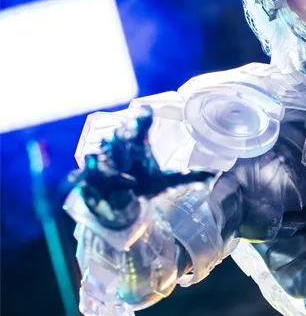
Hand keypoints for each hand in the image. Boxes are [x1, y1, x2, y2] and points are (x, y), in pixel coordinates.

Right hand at [69, 106, 213, 229]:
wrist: (117, 203)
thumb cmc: (140, 186)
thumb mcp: (165, 183)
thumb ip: (188, 177)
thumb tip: (215, 174)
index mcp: (136, 146)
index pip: (139, 127)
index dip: (141, 118)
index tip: (146, 111)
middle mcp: (119, 151)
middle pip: (121, 138)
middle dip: (124, 135)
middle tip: (130, 130)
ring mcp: (104, 163)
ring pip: (104, 153)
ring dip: (107, 153)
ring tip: (110, 151)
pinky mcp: (90, 179)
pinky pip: (85, 174)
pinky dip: (84, 174)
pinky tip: (81, 173)